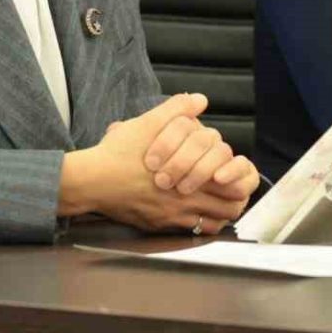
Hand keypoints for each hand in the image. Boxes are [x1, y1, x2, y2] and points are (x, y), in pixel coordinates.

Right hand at [59, 93, 247, 233]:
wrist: (92, 181)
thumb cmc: (119, 153)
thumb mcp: (147, 122)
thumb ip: (176, 110)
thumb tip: (199, 100)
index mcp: (189, 172)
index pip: (232, 181)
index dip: (239, 175)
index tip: (233, 168)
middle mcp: (186, 199)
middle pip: (230, 205)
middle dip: (236, 195)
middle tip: (233, 186)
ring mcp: (174, 216)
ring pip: (215, 222)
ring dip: (221, 211)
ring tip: (219, 199)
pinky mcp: (161, 227)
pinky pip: (193, 232)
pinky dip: (203, 224)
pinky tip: (198, 213)